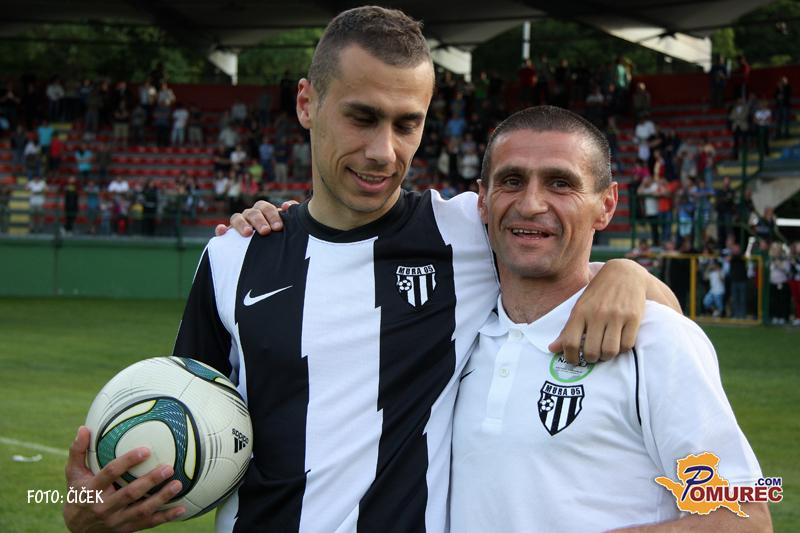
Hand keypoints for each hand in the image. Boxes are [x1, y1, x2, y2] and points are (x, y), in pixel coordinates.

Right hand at [63, 426, 184, 531]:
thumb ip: (77, 452)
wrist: (77, 529)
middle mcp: (104, 507)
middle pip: (130, 493)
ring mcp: (117, 520)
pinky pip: (148, 523)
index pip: (110, 474)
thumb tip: (83, 428)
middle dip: (150, 481)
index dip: (127, 462)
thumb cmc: (78, 494)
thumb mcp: (73, 475)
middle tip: (168, 467)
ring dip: (161, 498)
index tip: (146, 450)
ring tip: (178, 484)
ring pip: (142, 510)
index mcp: (92, 490)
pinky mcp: (127, 529)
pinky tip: (181, 509)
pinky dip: (165, 517)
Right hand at [214, 200, 296, 236]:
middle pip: (252, 212)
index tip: (278, 228)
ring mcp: (238, 225)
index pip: (266, 208)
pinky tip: (222, 231)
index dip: (272, 215)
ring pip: (237, 218)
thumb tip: (288, 205)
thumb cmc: (277, 238)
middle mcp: (250, 216)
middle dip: (259, 221)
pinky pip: (221, 231)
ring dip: (242, 224)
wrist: (265, 257)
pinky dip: (221, 229)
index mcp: (263, 212)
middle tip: (266, 231)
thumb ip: (290, 216)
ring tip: (248, 233)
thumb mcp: (285, 228)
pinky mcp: (227, 236)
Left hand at [548, 259, 644, 363]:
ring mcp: (616, 316)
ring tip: (605, 352)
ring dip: (607, 356)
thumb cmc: (598, 293)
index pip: (570, 342)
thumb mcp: (579, 307)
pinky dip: (622, 349)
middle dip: (591, 359)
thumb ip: (567, 329)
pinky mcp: (633, 317)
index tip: (574, 360)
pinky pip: (627, 345)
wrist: (624, 273)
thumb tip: (551, 349)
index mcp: (580, 311)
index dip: (570, 357)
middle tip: (592, 356)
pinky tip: (618, 343)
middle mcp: (597, 314)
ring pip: (610, 351)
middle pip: (591, 351)